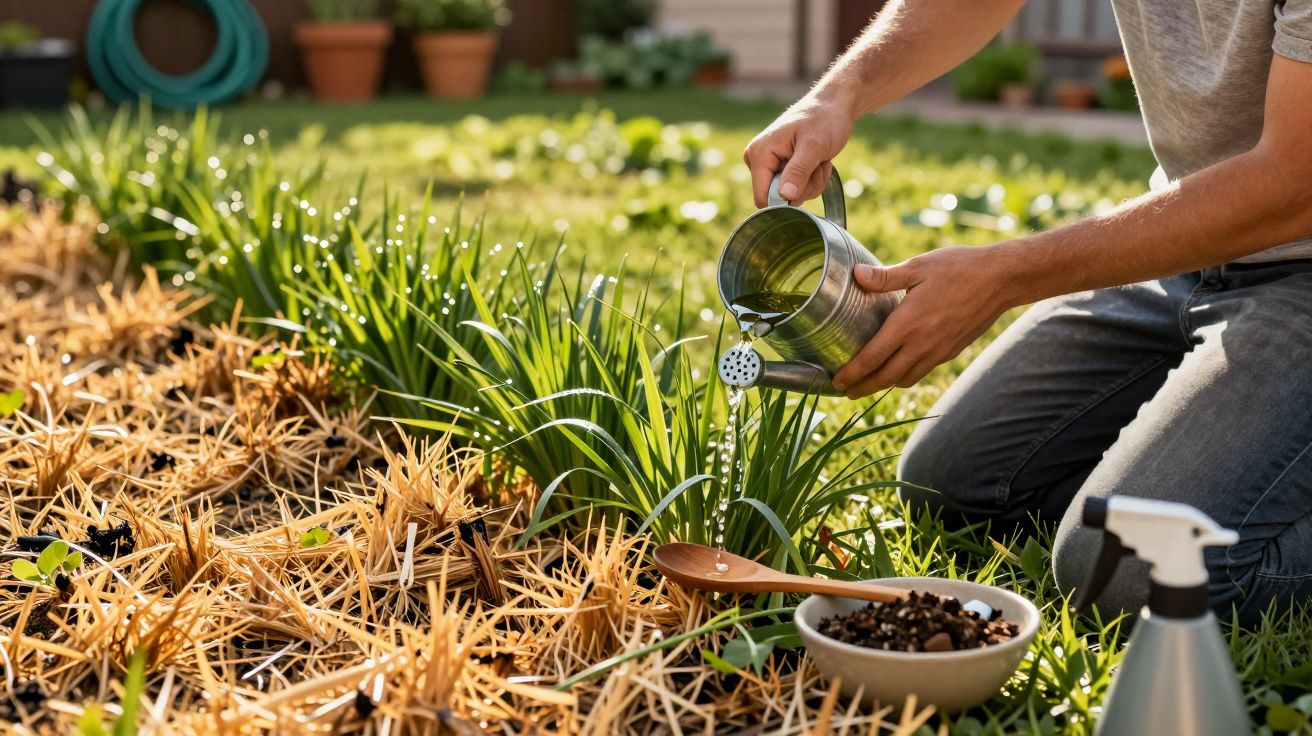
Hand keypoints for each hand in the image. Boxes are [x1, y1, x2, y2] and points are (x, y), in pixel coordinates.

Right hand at [743, 95, 855, 206]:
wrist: (832, 105)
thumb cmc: (824, 120)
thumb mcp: (814, 146)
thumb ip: (798, 171)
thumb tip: (785, 197)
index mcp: (759, 154)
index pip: (763, 198)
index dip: (786, 199)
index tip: (807, 182)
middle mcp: (758, 160)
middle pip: (779, 198)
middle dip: (804, 187)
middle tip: (819, 165)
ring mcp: (768, 164)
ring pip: (790, 196)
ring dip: (811, 183)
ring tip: (819, 161)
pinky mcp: (779, 167)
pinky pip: (794, 188)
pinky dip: (812, 180)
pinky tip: (817, 162)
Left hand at [832, 246, 1018, 397]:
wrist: (1002, 279)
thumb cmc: (959, 268)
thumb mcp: (918, 266)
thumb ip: (885, 277)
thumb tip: (856, 275)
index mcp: (907, 324)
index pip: (872, 358)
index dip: (853, 373)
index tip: (837, 381)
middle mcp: (921, 344)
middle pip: (886, 377)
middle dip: (863, 387)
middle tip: (845, 392)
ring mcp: (938, 351)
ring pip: (905, 379)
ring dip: (884, 385)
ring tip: (869, 384)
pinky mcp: (951, 351)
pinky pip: (922, 371)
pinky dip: (905, 376)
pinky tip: (899, 369)